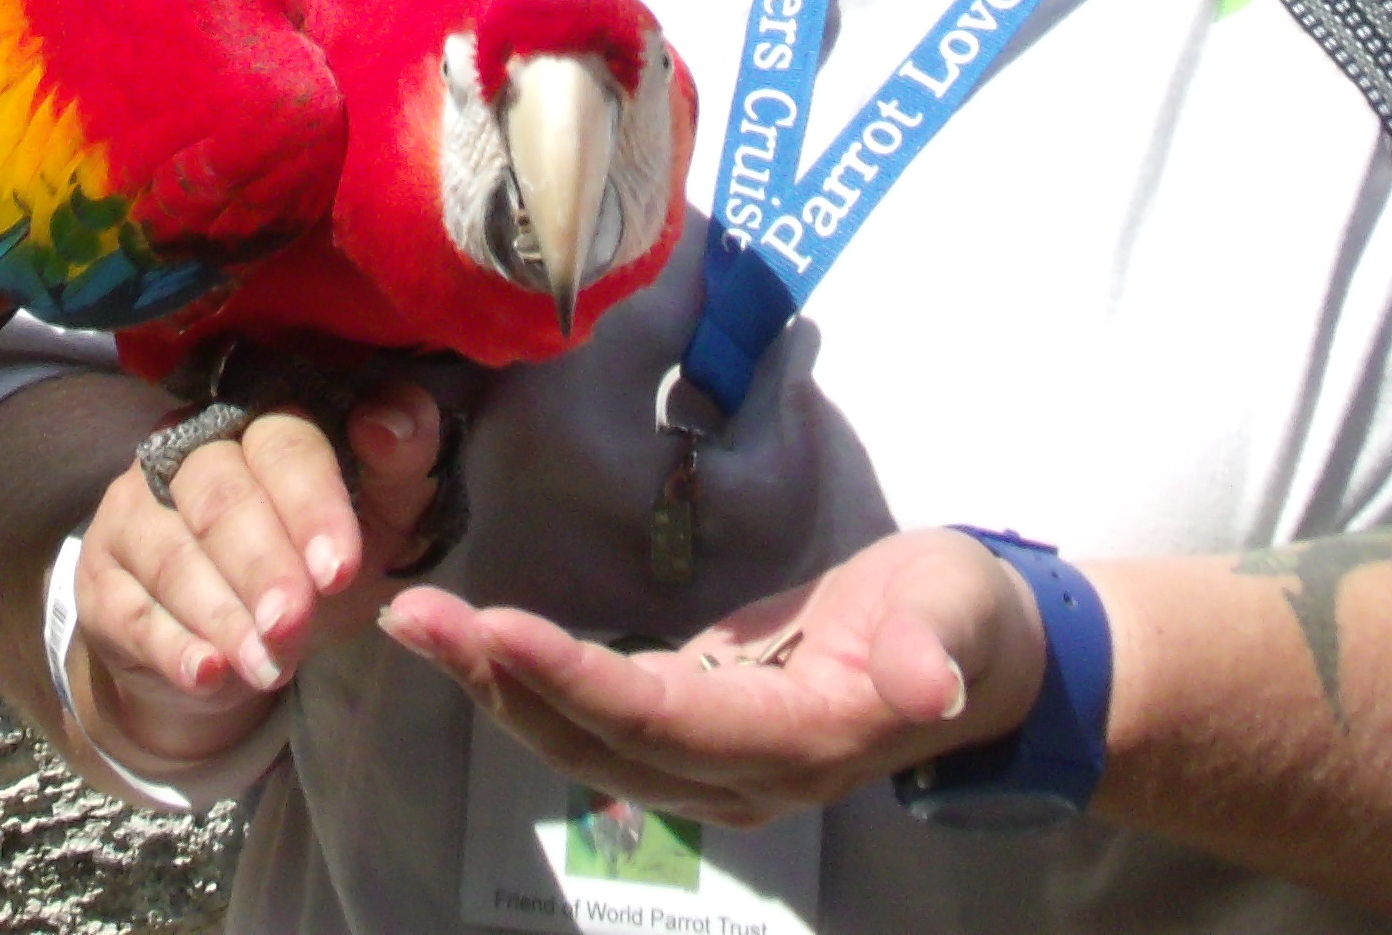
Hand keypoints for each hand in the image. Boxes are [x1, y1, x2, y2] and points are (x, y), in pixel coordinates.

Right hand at [72, 382, 447, 759]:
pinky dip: (170, 645)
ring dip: (221, 613)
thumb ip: (400, 470)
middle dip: (262, 565)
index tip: (340, 570)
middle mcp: (190, 451)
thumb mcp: (373, 525)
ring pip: (172, 552)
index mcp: (264, 422)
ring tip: (266, 665)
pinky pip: (128, 608)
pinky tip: (206, 675)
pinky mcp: (101, 576)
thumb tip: (391, 423)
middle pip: (221, 496)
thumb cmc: (313, 564)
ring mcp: (135, 509)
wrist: (235, 644)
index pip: (285, 442)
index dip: (312, 504)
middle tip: (294, 624)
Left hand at [381, 526, 1048, 831]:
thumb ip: (933, 648)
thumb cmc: (963, 620)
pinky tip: (471, 639)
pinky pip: (595, 718)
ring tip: (418, 621)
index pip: (664, 719)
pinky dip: (527, 680)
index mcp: (797, 744)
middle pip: (600, 741)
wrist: (975, 659)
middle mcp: (739, 776)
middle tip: (416, 616)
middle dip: (502, 683)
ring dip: (496, 684)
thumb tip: (925, 686)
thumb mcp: (959, 615)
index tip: (496, 626)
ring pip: (584, 739)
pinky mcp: (693, 730)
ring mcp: (711, 763)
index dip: (577, 681)